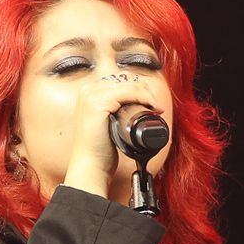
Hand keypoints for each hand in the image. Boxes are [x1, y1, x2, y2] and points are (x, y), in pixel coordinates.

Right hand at [60, 74, 165, 200]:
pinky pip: (128, 92)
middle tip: (155, 107)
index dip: (139, 90)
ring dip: (147, 95)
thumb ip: (115, 109)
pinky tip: (150, 107)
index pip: (120, 81)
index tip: (151, 104)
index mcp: (88, 92)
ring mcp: (91, 95)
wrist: (91, 163)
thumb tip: (136, 102)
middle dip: (144, 91)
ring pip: (129, 85)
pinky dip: (143, 98)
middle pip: (126, 80)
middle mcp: (88, 90)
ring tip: (155, 108)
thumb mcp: (107, 122)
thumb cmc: (99, 147)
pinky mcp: (98, 103)